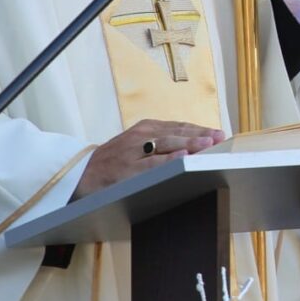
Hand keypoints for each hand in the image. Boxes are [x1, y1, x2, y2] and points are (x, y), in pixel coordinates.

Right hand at [72, 119, 223, 199]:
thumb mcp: (137, 145)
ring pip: (166, 144)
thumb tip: (193, 148)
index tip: (219, 133)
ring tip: (208, 144)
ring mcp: (133, 151)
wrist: (79, 174)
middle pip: (177, 133)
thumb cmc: (114, 161)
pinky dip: (167, 160)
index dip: (200, 129)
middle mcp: (141, 135)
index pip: (179, 126)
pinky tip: (182, 158)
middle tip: (220, 138)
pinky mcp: (126, 169)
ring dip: (189, 144)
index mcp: (146, 128)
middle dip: (200, 135)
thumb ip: (161, 143)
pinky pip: (150, 164)